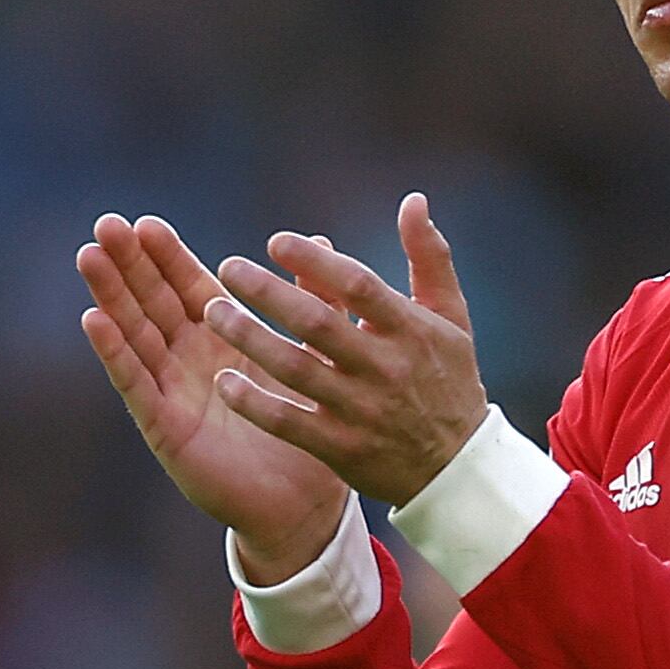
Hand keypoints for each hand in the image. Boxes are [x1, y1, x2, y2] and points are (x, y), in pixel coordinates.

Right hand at [78, 214, 348, 580]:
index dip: (166, 255)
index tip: (145, 222)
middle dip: (129, 264)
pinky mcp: (164, 428)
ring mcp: (172, 393)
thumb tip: (326, 244)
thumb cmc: (304, 432)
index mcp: (223, 340)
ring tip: (89, 257)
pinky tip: (94, 320)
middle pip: (152, 302)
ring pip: (135, 334)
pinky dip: (115, 352)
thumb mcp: (312, 359)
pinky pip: (136, 384)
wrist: (302, 505)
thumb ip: (314, 304)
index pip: (188, 286)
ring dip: (111, 296)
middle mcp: (189, 361)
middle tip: (106, 224)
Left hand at [201, 195, 492, 508]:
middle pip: (318, 324)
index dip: (315, 261)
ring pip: (296, 370)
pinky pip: (289, 423)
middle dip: (268, 293)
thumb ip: (429, 257)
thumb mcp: (449, 316)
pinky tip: (224, 380)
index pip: (358, 286)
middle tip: (227, 268)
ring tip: (213, 311)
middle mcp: (384, 367)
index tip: (276, 242)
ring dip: (250, 339)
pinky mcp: (341, 448)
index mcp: (410, 330)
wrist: (456, 467)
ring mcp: (361, 410)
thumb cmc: (448, 379)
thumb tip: (413, 200)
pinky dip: (255, 403)